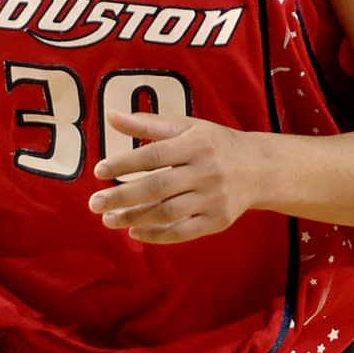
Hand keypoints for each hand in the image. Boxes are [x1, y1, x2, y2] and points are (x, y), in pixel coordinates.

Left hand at [90, 113, 270, 244]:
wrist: (259, 169)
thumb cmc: (214, 144)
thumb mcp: (186, 127)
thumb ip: (148, 124)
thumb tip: (111, 117)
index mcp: (196, 144)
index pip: (154, 155)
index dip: (124, 163)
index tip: (99, 171)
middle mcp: (205, 172)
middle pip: (157, 187)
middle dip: (122, 196)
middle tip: (94, 203)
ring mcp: (212, 199)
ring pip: (167, 213)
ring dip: (134, 218)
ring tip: (108, 220)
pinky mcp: (217, 221)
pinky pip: (182, 232)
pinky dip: (156, 235)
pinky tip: (134, 232)